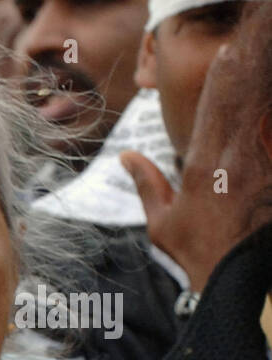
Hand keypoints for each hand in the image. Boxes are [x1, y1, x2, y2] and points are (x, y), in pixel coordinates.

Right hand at [122, 36, 271, 291]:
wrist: (230, 278)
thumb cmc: (194, 254)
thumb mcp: (161, 221)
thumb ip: (147, 182)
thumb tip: (126, 156)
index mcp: (201, 167)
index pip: (212, 112)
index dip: (220, 82)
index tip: (226, 58)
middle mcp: (232, 162)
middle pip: (240, 108)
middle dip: (240, 80)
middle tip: (242, 56)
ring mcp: (258, 169)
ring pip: (258, 123)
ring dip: (256, 101)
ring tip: (256, 79)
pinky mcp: (271, 183)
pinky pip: (269, 146)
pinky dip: (266, 129)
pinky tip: (264, 121)